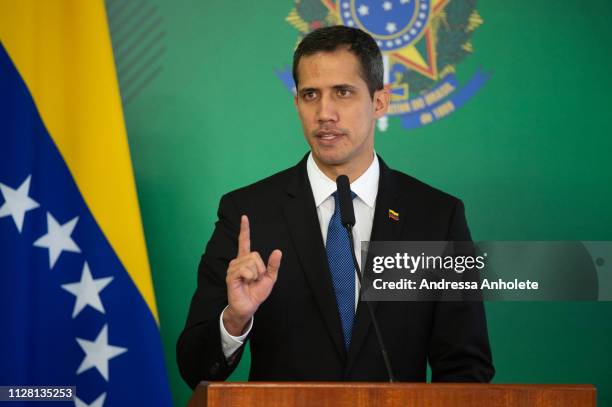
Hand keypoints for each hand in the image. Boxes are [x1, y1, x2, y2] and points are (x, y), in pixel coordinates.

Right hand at [223, 215, 281, 335]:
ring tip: (250, 282)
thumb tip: (277, 251)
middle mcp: (238, 261)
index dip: (245, 230)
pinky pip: (245, 270)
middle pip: (255, 254)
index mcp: (246, 260)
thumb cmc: (257, 292)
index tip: (244, 217)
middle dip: (261, 268)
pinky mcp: (231, 276)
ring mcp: (233, 268)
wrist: (249, 306)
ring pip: (251, 262)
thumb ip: (273, 265)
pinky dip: (250, 277)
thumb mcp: (270, 278)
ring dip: (256, 274)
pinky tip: (246, 282)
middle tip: (256, 279)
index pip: (244, 242)